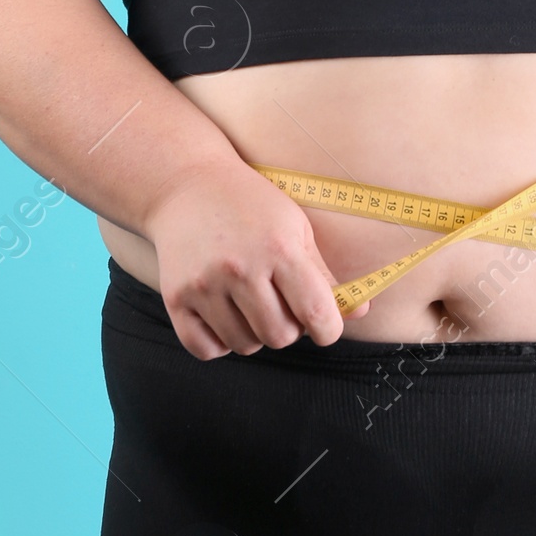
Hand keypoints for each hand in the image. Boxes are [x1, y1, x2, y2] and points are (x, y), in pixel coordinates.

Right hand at [143, 159, 366, 360]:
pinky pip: (206, 349)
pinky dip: (220, 343)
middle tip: (281, 305)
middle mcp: (240, 268)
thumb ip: (324, 274)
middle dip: (289, 329)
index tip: (324, 326)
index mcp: (279, 248)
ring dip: (254, 334)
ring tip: (251, 304)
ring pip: (245, 345)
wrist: (186, 185)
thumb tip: (360, 311)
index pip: (316, 313)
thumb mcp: (295, 227)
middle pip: (280, 336)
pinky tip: (225, 316)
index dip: (328, 329)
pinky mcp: (176, 298)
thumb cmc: (250, 205)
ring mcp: (204, 285)